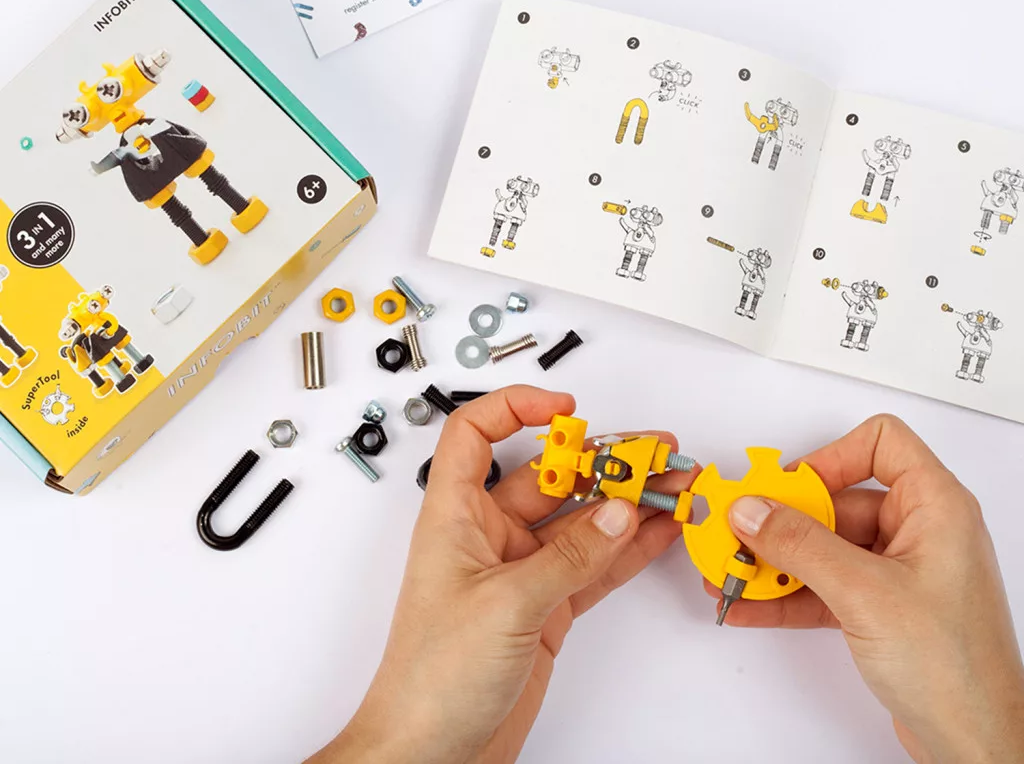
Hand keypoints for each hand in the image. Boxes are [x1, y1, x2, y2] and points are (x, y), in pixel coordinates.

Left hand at [312, 386, 695, 763]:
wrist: (430, 755)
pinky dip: (628, 548)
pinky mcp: (546, 607)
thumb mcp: (506, 604)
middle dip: (603, 462)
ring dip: (626, 503)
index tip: (568, 409)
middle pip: (550, 475)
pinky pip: (594, 564)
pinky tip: (659, 530)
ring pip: (581, 520)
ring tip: (673, 486)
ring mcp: (522, 570)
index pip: (476, 433)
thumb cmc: (431, 678)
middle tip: (654, 454)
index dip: (517, 408)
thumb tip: (618, 513)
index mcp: (456, 515)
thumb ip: (570, 556)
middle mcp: (489, 534)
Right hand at [706, 413, 1023, 762]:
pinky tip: (750, 605)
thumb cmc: (956, 670)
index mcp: (935, 507)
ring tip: (733, 571)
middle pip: (836, 500)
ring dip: (776, 560)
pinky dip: (787, 593)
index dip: (831, 456)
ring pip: (824, 546)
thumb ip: (801, 546)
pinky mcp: (882, 610)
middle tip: (739, 531)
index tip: (789, 486)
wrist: (978, 746)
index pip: (881, 444)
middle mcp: (919, 532)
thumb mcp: (865, 593)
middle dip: (782, 520)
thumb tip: (753, 510)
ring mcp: (899, 572)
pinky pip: (823, 585)